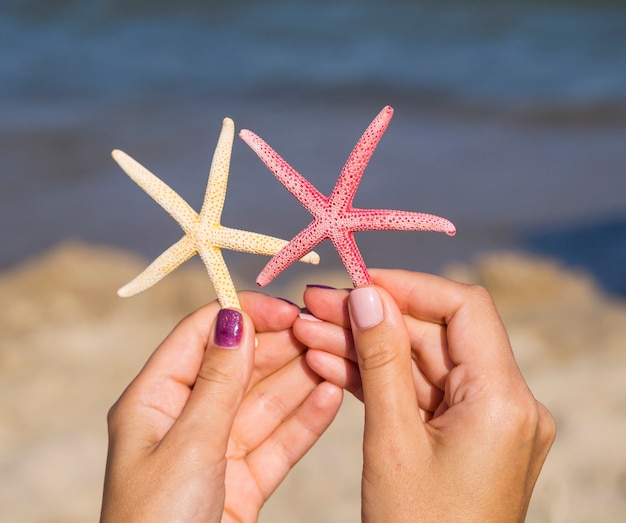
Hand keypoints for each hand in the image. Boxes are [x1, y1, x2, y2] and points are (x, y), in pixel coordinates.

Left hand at [101, 292, 342, 522]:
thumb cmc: (156, 522)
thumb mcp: (187, 444)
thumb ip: (218, 382)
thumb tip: (234, 319)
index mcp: (154, 400)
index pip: (202, 336)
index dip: (244, 315)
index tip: (287, 309)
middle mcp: (185, 418)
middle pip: (239, 366)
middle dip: (280, 347)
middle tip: (323, 330)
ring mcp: (216, 448)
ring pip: (264, 402)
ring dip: (300, 379)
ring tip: (337, 357)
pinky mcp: (242, 479)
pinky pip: (278, 441)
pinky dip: (305, 421)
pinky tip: (332, 398)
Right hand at [294, 270, 555, 521]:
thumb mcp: (392, 440)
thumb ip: (381, 359)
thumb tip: (367, 295)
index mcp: (504, 400)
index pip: (464, 309)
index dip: (410, 287)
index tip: (357, 281)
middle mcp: (507, 402)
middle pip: (436, 334)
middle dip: (373, 318)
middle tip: (315, 306)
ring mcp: (486, 419)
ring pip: (422, 361)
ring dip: (367, 347)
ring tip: (309, 334)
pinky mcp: (465, 433)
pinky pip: (421, 391)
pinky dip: (379, 377)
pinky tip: (331, 363)